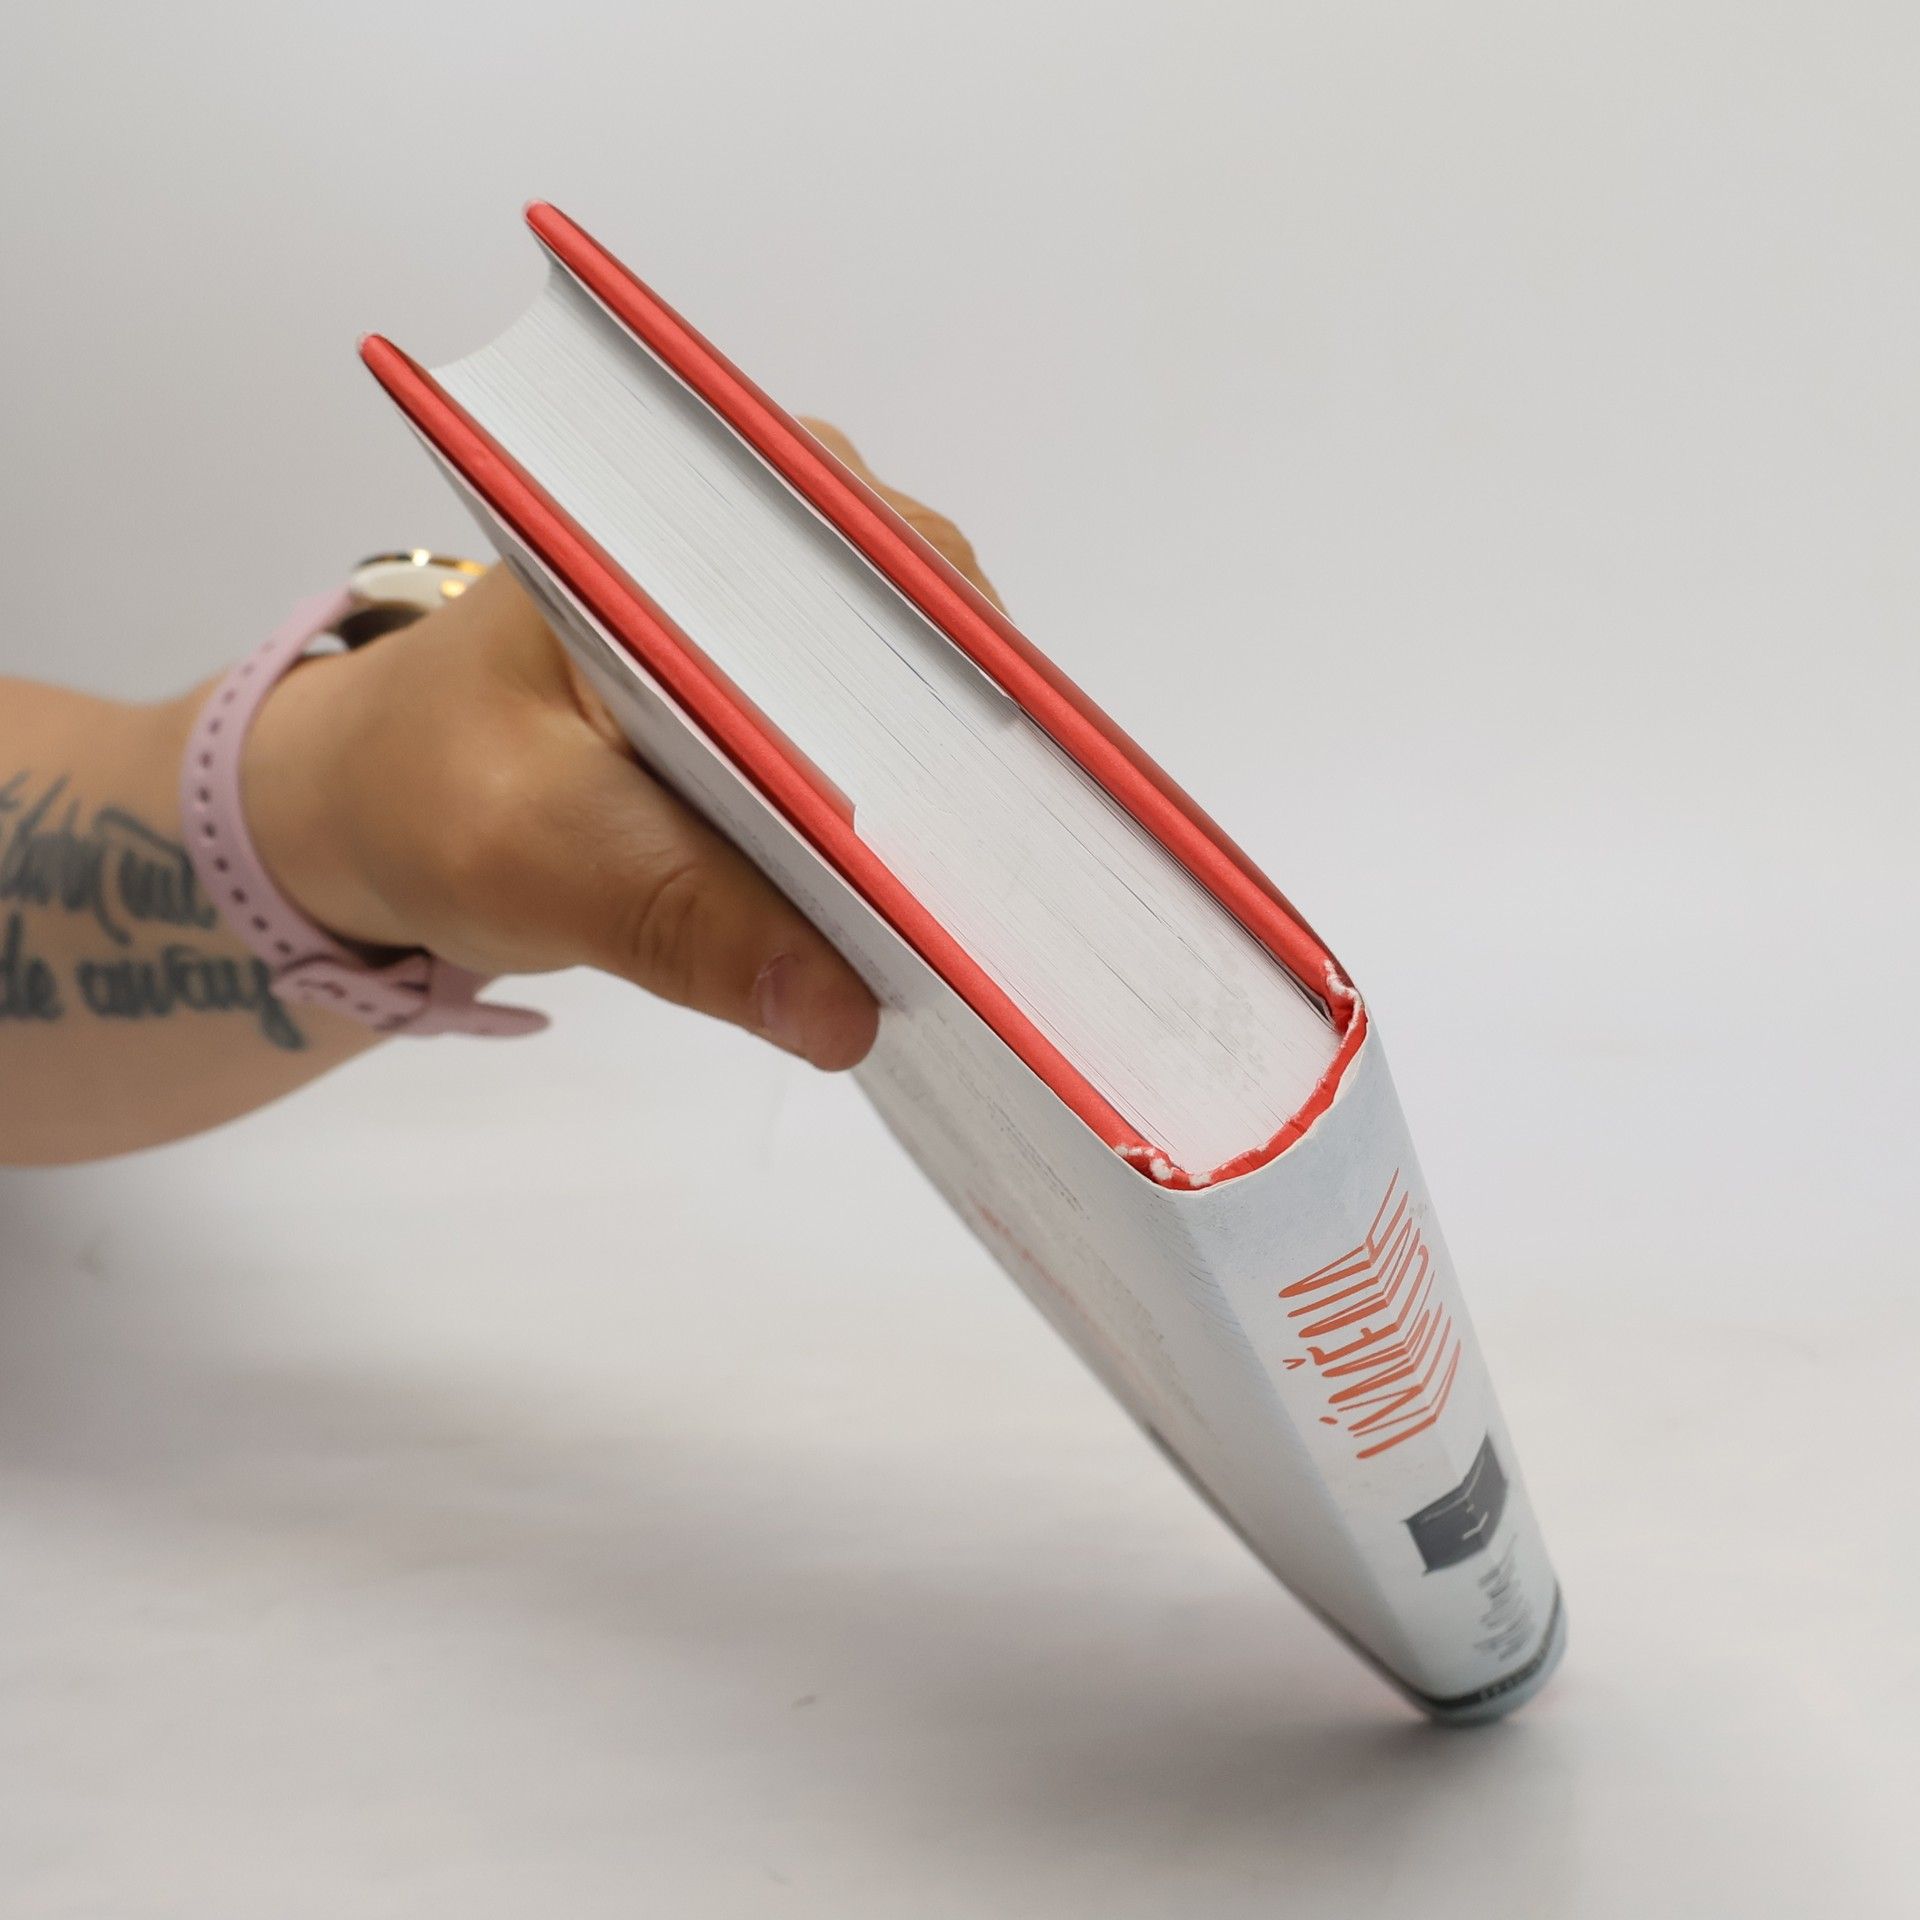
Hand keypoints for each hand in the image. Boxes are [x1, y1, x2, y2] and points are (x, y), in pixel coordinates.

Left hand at [243, 422, 996, 1071]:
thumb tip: (848, 1013)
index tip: (1007, 825)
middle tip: (1003, 911)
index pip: (886, 580)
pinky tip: (931, 915)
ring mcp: (805, 612)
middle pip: (941, 641)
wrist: (381, 799)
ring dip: (958, 813)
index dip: (959, 697)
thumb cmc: (430, 787)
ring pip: (938, 706)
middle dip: (976, 771)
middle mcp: (782, 532)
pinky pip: (899, 761)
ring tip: (985, 925)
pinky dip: (916, 838)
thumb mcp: (533, 849)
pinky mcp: (808, 694)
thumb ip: (681, 919)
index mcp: (706, 510)